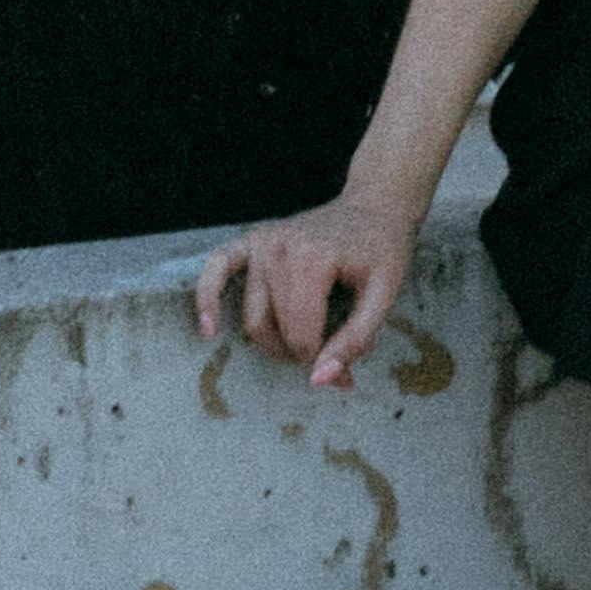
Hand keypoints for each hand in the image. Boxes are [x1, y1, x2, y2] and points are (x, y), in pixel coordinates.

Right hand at [195, 174, 418, 385]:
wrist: (374, 207)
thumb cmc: (381, 252)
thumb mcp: (383, 297)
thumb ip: (354, 342)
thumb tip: (318, 381)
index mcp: (314, 259)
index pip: (301, 336)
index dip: (321, 361)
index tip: (344, 368)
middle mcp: (281, 248)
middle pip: (273, 330)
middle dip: (299, 354)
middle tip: (327, 353)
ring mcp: (263, 241)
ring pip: (251, 318)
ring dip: (272, 342)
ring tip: (301, 343)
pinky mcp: (252, 238)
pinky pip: (217, 267)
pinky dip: (207, 297)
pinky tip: (209, 328)